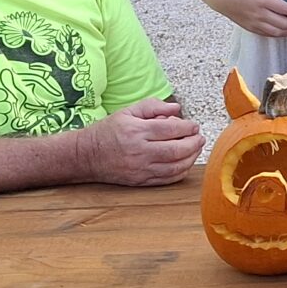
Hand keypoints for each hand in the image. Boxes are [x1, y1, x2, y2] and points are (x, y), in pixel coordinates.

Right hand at [84, 97, 204, 185]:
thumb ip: (153, 106)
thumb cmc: (108, 131)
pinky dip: (181, 172)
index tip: (194, 126)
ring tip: (195, 149)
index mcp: (137, 131)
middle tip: (199, 138)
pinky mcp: (141, 181)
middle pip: (177, 149)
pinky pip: (168, 179)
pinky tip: (185, 163)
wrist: (87, 155)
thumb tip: (177, 109)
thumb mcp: (128, 112)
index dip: (188, 127)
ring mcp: (141, 168)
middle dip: (194, 143)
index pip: (171, 129)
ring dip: (191, 158)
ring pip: (175, 167)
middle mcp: (140, 151)